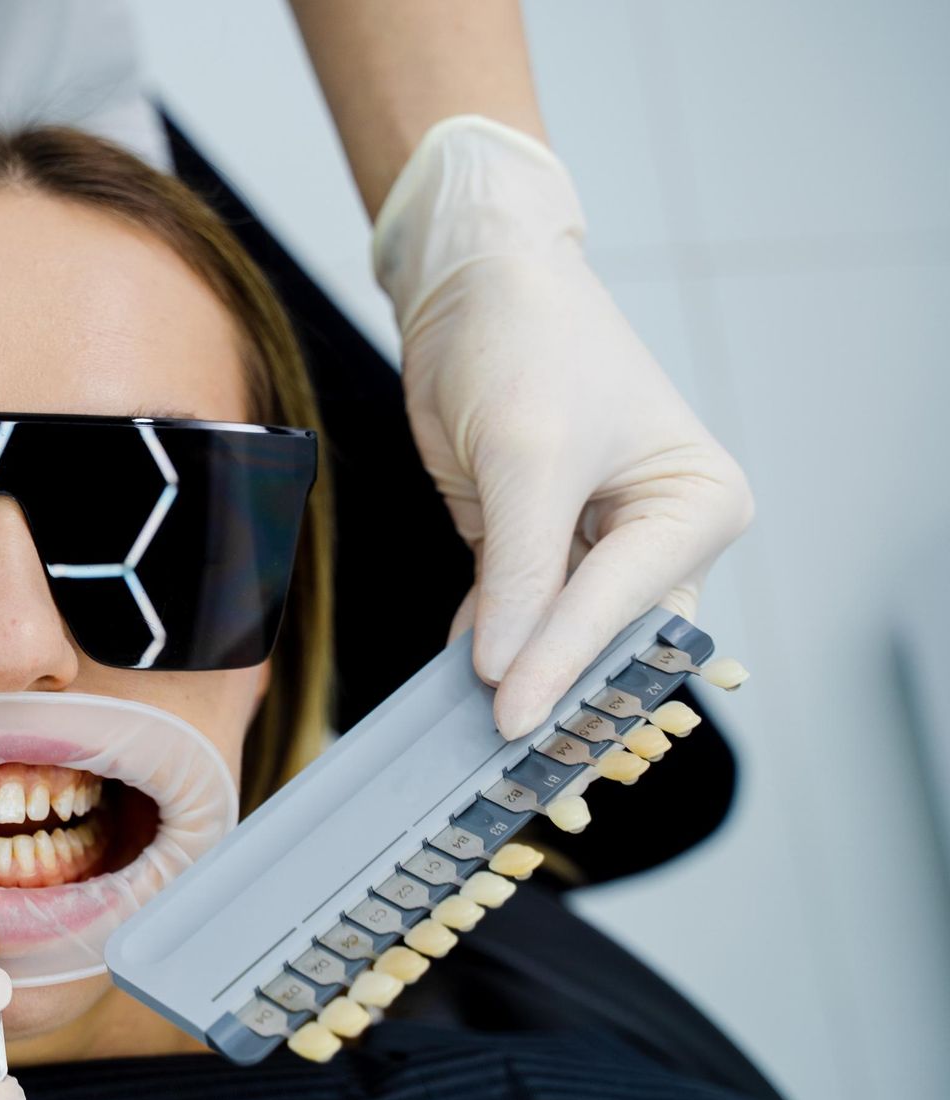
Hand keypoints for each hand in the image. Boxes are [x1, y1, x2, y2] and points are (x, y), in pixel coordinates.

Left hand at [376, 117, 753, 738]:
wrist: (478, 291)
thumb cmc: (526, 346)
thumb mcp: (527, 457)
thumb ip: (520, 569)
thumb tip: (503, 669)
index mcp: (695, 506)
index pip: (624, 604)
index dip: (564, 661)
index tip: (512, 717)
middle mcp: (659, 535)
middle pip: (608, 639)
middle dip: (558, 692)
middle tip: (509, 759)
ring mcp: (594, 549)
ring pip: (560, 639)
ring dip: (518, 682)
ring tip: (473, 741)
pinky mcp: (535, 550)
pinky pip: (515, 617)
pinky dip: (487, 650)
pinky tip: (454, 689)